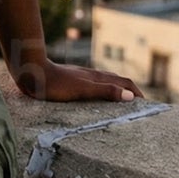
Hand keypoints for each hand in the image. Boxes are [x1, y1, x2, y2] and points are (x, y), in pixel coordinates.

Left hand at [11, 58, 142, 103]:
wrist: (31, 72)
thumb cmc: (55, 84)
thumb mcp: (82, 90)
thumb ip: (105, 92)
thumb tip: (131, 97)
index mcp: (98, 78)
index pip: (125, 83)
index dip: (137, 93)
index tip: (147, 105)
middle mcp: (92, 75)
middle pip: (118, 81)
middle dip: (131, 92)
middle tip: (139, 105)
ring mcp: (82, 77)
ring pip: (106, 82)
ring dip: (117, 90)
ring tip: (122, 102)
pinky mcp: (72, 80)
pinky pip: (94, 85)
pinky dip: (103, 91)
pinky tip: (95, 97)